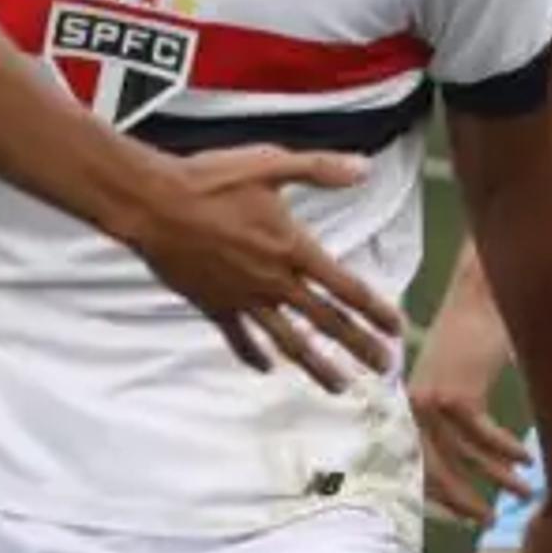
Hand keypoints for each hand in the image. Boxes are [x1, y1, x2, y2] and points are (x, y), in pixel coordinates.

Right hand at [124, 146, 401, 388]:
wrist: (154, 204)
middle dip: (360, 348)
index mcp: (292, 249)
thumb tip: (364, 168)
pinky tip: (266, 369)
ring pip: (288, 343)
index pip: (346, 288)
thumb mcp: (270, 164)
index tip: (397, 330)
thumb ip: (320, 169)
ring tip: (339, 388)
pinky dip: (253, 356)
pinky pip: (239, 339)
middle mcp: (273, 281)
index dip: (376, 311)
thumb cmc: (210, 180)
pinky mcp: (214, 305)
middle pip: (326, 324)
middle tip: (385, 370)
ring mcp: (243, 298)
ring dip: (316, 367)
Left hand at [409, 272, 527, 522]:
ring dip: (497, 479)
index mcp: (409, 407)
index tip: (463, 514)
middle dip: (463, 501)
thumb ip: (457, 418)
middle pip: (434, 472)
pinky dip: (507, 452)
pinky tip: (527, 460)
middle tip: (489, 521)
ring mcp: (432, 402)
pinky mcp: (456, 395)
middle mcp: (413, 408)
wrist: (480, 298)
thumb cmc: (473, 339)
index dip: (439, 494)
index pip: (417, 464)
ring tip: (523, 494)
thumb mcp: (457, 382)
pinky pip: (485, 438)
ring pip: (465, 458)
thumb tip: (480, 464)